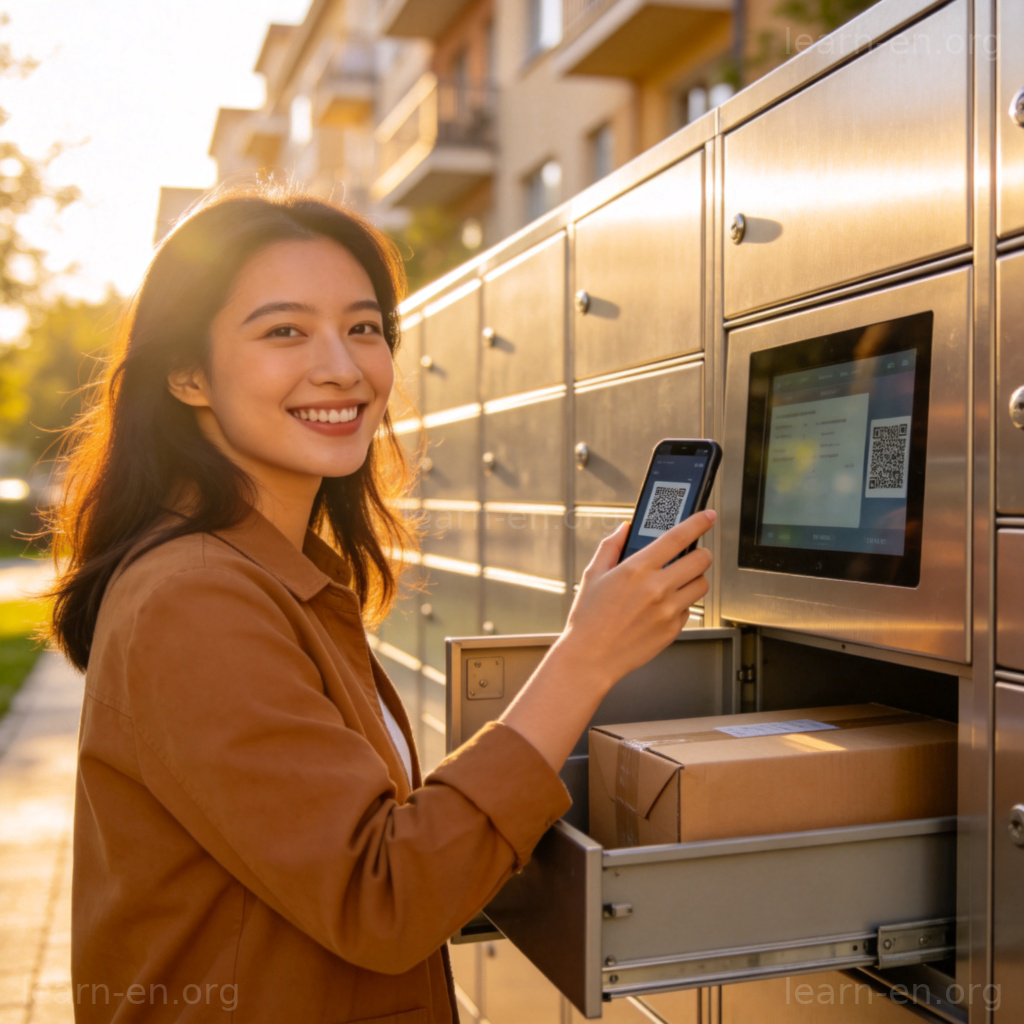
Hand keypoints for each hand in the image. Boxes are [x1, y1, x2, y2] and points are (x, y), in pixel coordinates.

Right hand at [558, 510, 715, 693]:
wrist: (591, 658)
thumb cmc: (589, 619)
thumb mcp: (593, 575)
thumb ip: (610, 547)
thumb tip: (624, 529)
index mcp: (637, 569)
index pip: (678, 537)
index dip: (698, 522)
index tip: (707, 516)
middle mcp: (657, 588)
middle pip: (701, 560)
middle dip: (700, 553)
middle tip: (692, 554)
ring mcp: (668, 610)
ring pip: (701, 585)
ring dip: (694, 578)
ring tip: (677, 581)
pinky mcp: (673, 629)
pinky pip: (690, 609)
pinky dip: (682, 604)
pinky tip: (662, 606)